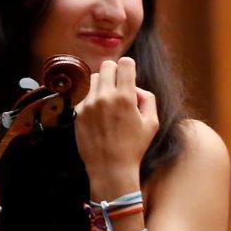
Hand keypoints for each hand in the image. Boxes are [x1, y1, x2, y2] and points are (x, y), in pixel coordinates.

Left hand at [75, 57, 158, 193]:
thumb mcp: (152, 123)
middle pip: (107, 65)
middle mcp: (105, 96)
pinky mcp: (79, 112)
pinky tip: (100, 116)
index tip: (130, 76)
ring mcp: (89, 104)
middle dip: (115, 72)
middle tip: (119, 87)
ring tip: (109, 101)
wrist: (110, 168)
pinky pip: (86, 95)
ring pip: (94, 78)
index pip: (125, 63)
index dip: (129, 67)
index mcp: (125, 97)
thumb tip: (135, 89)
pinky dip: (94, 99)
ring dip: (103, 84)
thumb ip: (148, 99)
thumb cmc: (134, 147)